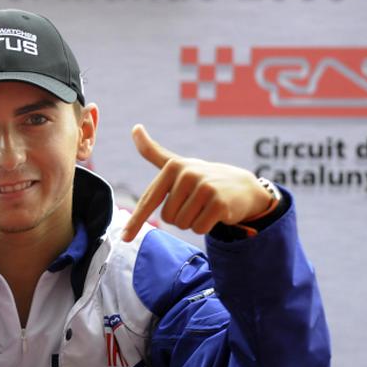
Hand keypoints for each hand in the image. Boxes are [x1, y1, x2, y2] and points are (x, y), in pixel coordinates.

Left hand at [122, 125, 273, 241]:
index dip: (136, 221)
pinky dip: (205, 227)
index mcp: (173, 167)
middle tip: (195, 203)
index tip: (125, 238)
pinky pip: (199, 229)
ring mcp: (205, 188)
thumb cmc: (203, 178)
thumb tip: (135, 128)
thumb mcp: (177, 164)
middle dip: (180, 216)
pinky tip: (215, 213)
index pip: (149, 199)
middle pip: (168, 217)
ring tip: (205, 206)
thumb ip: (153, 152)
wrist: (242, 187)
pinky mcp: (219, 203)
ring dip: (193, 221)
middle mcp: (188, 175)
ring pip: (183, 224)